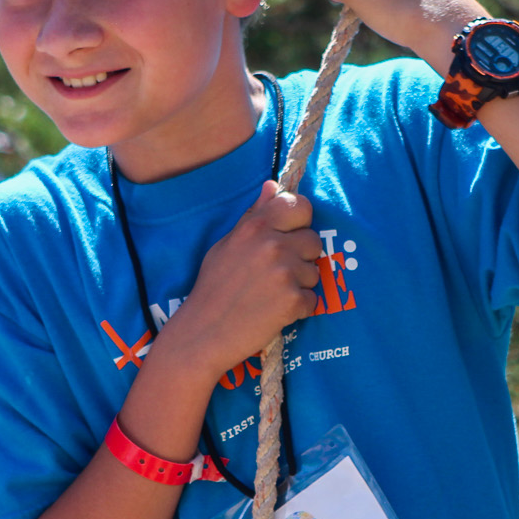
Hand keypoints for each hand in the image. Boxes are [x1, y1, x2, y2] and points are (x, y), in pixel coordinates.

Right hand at [152, 181, 320, 380]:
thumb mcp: (227, 244)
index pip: (300, 206)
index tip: (290, 234)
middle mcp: (272, 245)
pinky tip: (274, 312)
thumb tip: (273, 185)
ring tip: (270, 295)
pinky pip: (312, 300)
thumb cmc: (213, 288)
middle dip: (301, 257)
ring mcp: (285, 273)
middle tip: (275, 274)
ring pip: (315, 272)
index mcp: (255, 226)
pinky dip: (298, 309)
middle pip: (313, 240)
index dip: (300, 221)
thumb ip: (254, 215)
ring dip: (299, 284)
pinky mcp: (293, 301)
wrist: (203, 333)